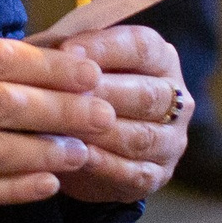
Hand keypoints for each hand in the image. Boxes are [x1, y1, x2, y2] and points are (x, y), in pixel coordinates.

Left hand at [44, 26, 188, 202]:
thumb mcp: (75, 64)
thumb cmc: (81, 89)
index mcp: (160, 59)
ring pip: (141, 136)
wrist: (87, 144)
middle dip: (104, 93)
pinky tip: (79, 155)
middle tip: (67, 93)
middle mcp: (176, 99)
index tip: (67, 50)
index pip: (142, 47)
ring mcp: (171, 140)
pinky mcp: (157, 175)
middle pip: (146, 94)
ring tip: (67, 126)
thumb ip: (65, 52)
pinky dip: (106, 164)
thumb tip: (45, 52)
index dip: (105, 47)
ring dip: (102, 132)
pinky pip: (135, 172)